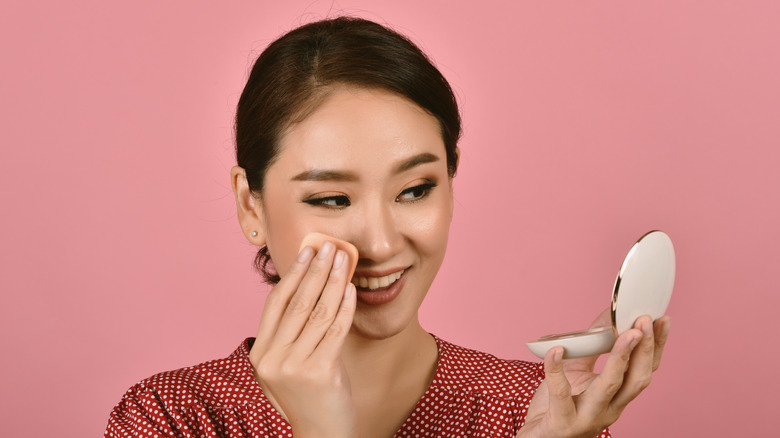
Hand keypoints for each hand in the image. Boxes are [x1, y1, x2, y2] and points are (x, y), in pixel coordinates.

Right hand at [248, 241, 357, 437]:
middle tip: (329, 246)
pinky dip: (344, 306)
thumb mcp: (293, 363)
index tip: (307, 251)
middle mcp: (272, 358)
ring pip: (317, 312)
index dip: (293, 274)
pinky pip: (335, 330)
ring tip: (344, 260)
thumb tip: (312, 284)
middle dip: (316, 270)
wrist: (323, 436)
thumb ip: (295, 332)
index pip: (276, 303)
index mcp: (262, 353)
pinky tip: (351, 288)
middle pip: (297, 303)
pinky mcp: (319, 372)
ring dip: (333, 281)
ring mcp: (294, 366)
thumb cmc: (313, 396)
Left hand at [518, 310, 670, 437]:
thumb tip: (606, 315)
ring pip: (610, 387)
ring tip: (626, 332)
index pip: (644, 371)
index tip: (662, 320)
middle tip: (647, 320)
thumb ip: (591, 347)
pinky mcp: (562, 421)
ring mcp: (587, 417)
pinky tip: (556, 350)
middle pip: (636, 379)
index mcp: (617, 397)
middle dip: (645, 349)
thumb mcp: (578, 372)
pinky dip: (556, 370)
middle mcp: (609, 409)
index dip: (656, 346)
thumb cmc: (559, 406)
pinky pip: (561, 393)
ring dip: (621, 358)